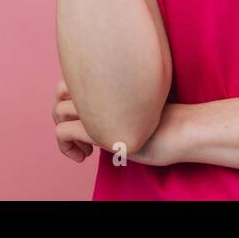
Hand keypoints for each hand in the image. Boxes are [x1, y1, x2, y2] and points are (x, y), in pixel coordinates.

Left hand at [52, 79, 187, 167]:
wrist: (181, 130)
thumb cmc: (166, 124)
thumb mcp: (137, 110)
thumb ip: (118, 105)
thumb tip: (101, 113)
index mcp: (110, 82)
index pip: (76, 80)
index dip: (75, 100)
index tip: (88, 120)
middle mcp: (100, 91)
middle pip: (60, 90)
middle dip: (62, 114)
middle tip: (78, 132)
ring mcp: (96, 109)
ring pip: (57, 112)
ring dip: (64, 134)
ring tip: (84, 150)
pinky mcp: (94, 129)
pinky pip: (61, 133)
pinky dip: (66, 148)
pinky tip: (84, 157)